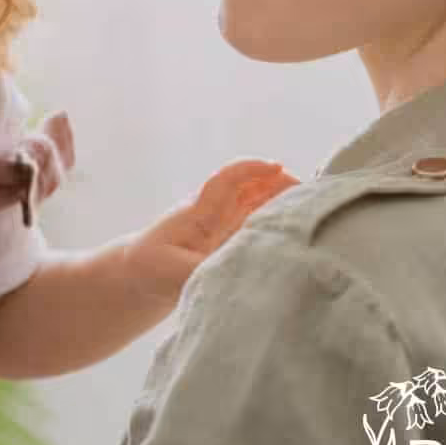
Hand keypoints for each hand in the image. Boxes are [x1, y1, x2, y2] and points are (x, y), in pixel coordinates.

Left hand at [128, 160, 298, 300]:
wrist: (133, 278)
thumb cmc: (149, 270)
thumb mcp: (175, 273)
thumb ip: (207, 270)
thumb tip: (241, 270)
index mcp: (199, 213)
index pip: (227, 181)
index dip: (251, 169)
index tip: (277, 167)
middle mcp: (212, 213)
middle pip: (249, 187)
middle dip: (278, 183)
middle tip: (311, 192)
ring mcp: (220, 225)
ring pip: (255, 202)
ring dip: (280, 200)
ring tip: (311, 207)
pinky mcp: (225, 240)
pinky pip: (254, 222)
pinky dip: (274, 219)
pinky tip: (295, 228)